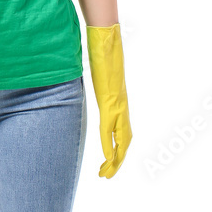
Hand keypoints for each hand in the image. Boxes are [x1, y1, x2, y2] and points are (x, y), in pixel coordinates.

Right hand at [85, 23, 131, 178]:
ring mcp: (118, 103)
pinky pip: (109, 128)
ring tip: (106, 174)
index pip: (122, 129)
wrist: (106, 36)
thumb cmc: (101, 47)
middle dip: (118, 160)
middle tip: (108, 175)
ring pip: (122, 138)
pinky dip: (109, 145)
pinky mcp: (111, 100)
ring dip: (116, 159)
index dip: (118, 147)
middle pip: (125, 139)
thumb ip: (97, 80)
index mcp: (118, 99)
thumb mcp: (99, 70)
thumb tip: (86, 77)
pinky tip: (107, 157)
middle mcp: (121, 103)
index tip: (111, 161)